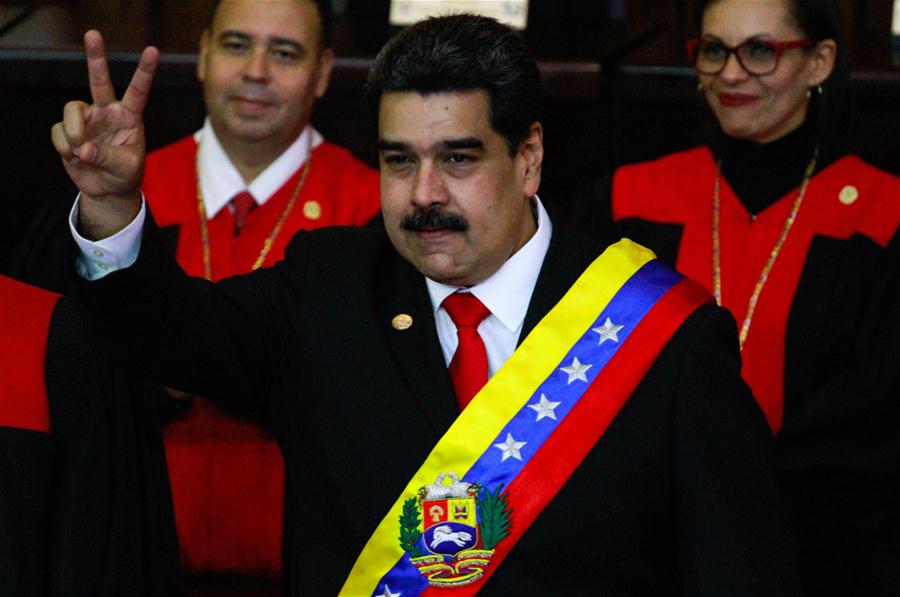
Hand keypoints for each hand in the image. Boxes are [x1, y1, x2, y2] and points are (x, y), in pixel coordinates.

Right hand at [51, 30, 158, 236]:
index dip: (145, 71)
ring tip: (81, 152)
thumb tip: (83, 148)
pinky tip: (75, 158)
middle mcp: (107, 112)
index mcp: (129, 117)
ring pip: (71, 109)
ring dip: (74, 132)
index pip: (138, 91)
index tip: (153, 50)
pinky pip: (59, 131)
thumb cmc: (124, 175)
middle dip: (96, 58)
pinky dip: (65, 147)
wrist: (107, 190)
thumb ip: (107, 157)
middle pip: (99, 80)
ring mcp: (86, 119)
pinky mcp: (68, 130)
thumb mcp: (125, 168)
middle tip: (93, 34)